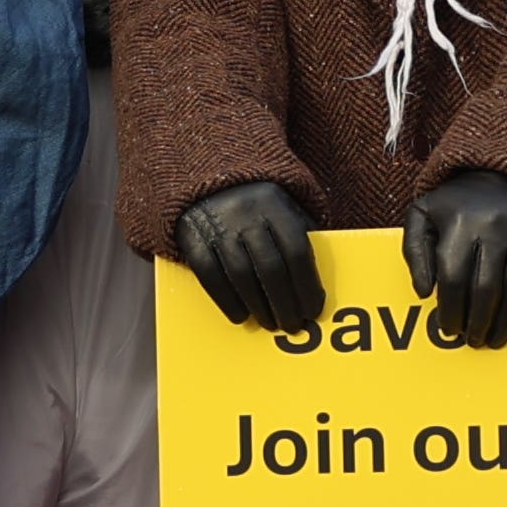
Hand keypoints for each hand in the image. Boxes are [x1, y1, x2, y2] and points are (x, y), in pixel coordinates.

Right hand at [171, 180, 324, 334]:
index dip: (307, 285)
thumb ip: (298, 237)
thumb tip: (315, 286)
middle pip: (270, 267)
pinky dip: (226, 299)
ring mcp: (217, 225)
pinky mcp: (192, 236)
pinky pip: (209, 274)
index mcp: (274, 205)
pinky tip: (240, 316)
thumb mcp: (283, 208)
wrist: (205, 179)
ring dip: (259, 306)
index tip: (314, 310)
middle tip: (294, 326)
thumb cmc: (256, 206)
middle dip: (285, 303)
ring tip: (271, 323)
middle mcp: (245, 213)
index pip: (296, 251)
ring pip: (241, 274)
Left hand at [400, 167, 506, 348]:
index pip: (454, 278)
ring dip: (503, 321)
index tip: (447, 329)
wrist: (506, 170)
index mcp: (458, 225)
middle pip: (485, 288)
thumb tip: (423, 292)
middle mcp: (492, 230)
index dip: (450, 310)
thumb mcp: (423, 214)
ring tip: (493, 340)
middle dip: (477, 322)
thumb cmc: (455, 201)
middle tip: (471, 340)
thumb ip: (414, 251)